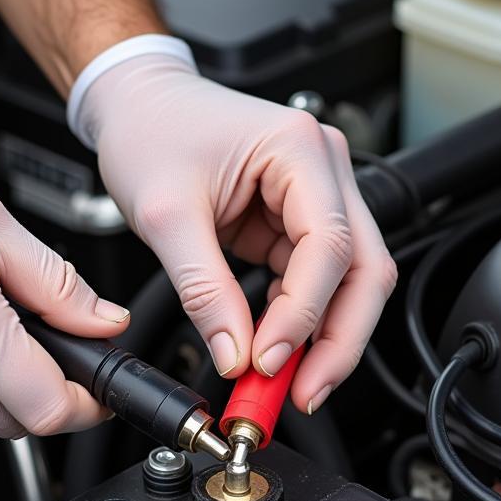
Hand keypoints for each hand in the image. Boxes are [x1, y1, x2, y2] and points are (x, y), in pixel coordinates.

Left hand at [76, 45, 395, 414]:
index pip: (328, 245)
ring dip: (323, 338)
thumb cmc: (150, 130)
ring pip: (348, 282)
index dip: (303, 314)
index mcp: (299, 149)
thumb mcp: (166, 215)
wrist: (138, 106)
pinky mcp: (295, 221)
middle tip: (303, 394)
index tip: (266, 361)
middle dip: (337, 341)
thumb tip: (234, 352)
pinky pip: (315, 281)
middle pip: (362, 269)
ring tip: (286, 385)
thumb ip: (203, 290)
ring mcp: (316, 195)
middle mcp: (323, 169)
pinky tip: (275, 350)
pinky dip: (298, 322)